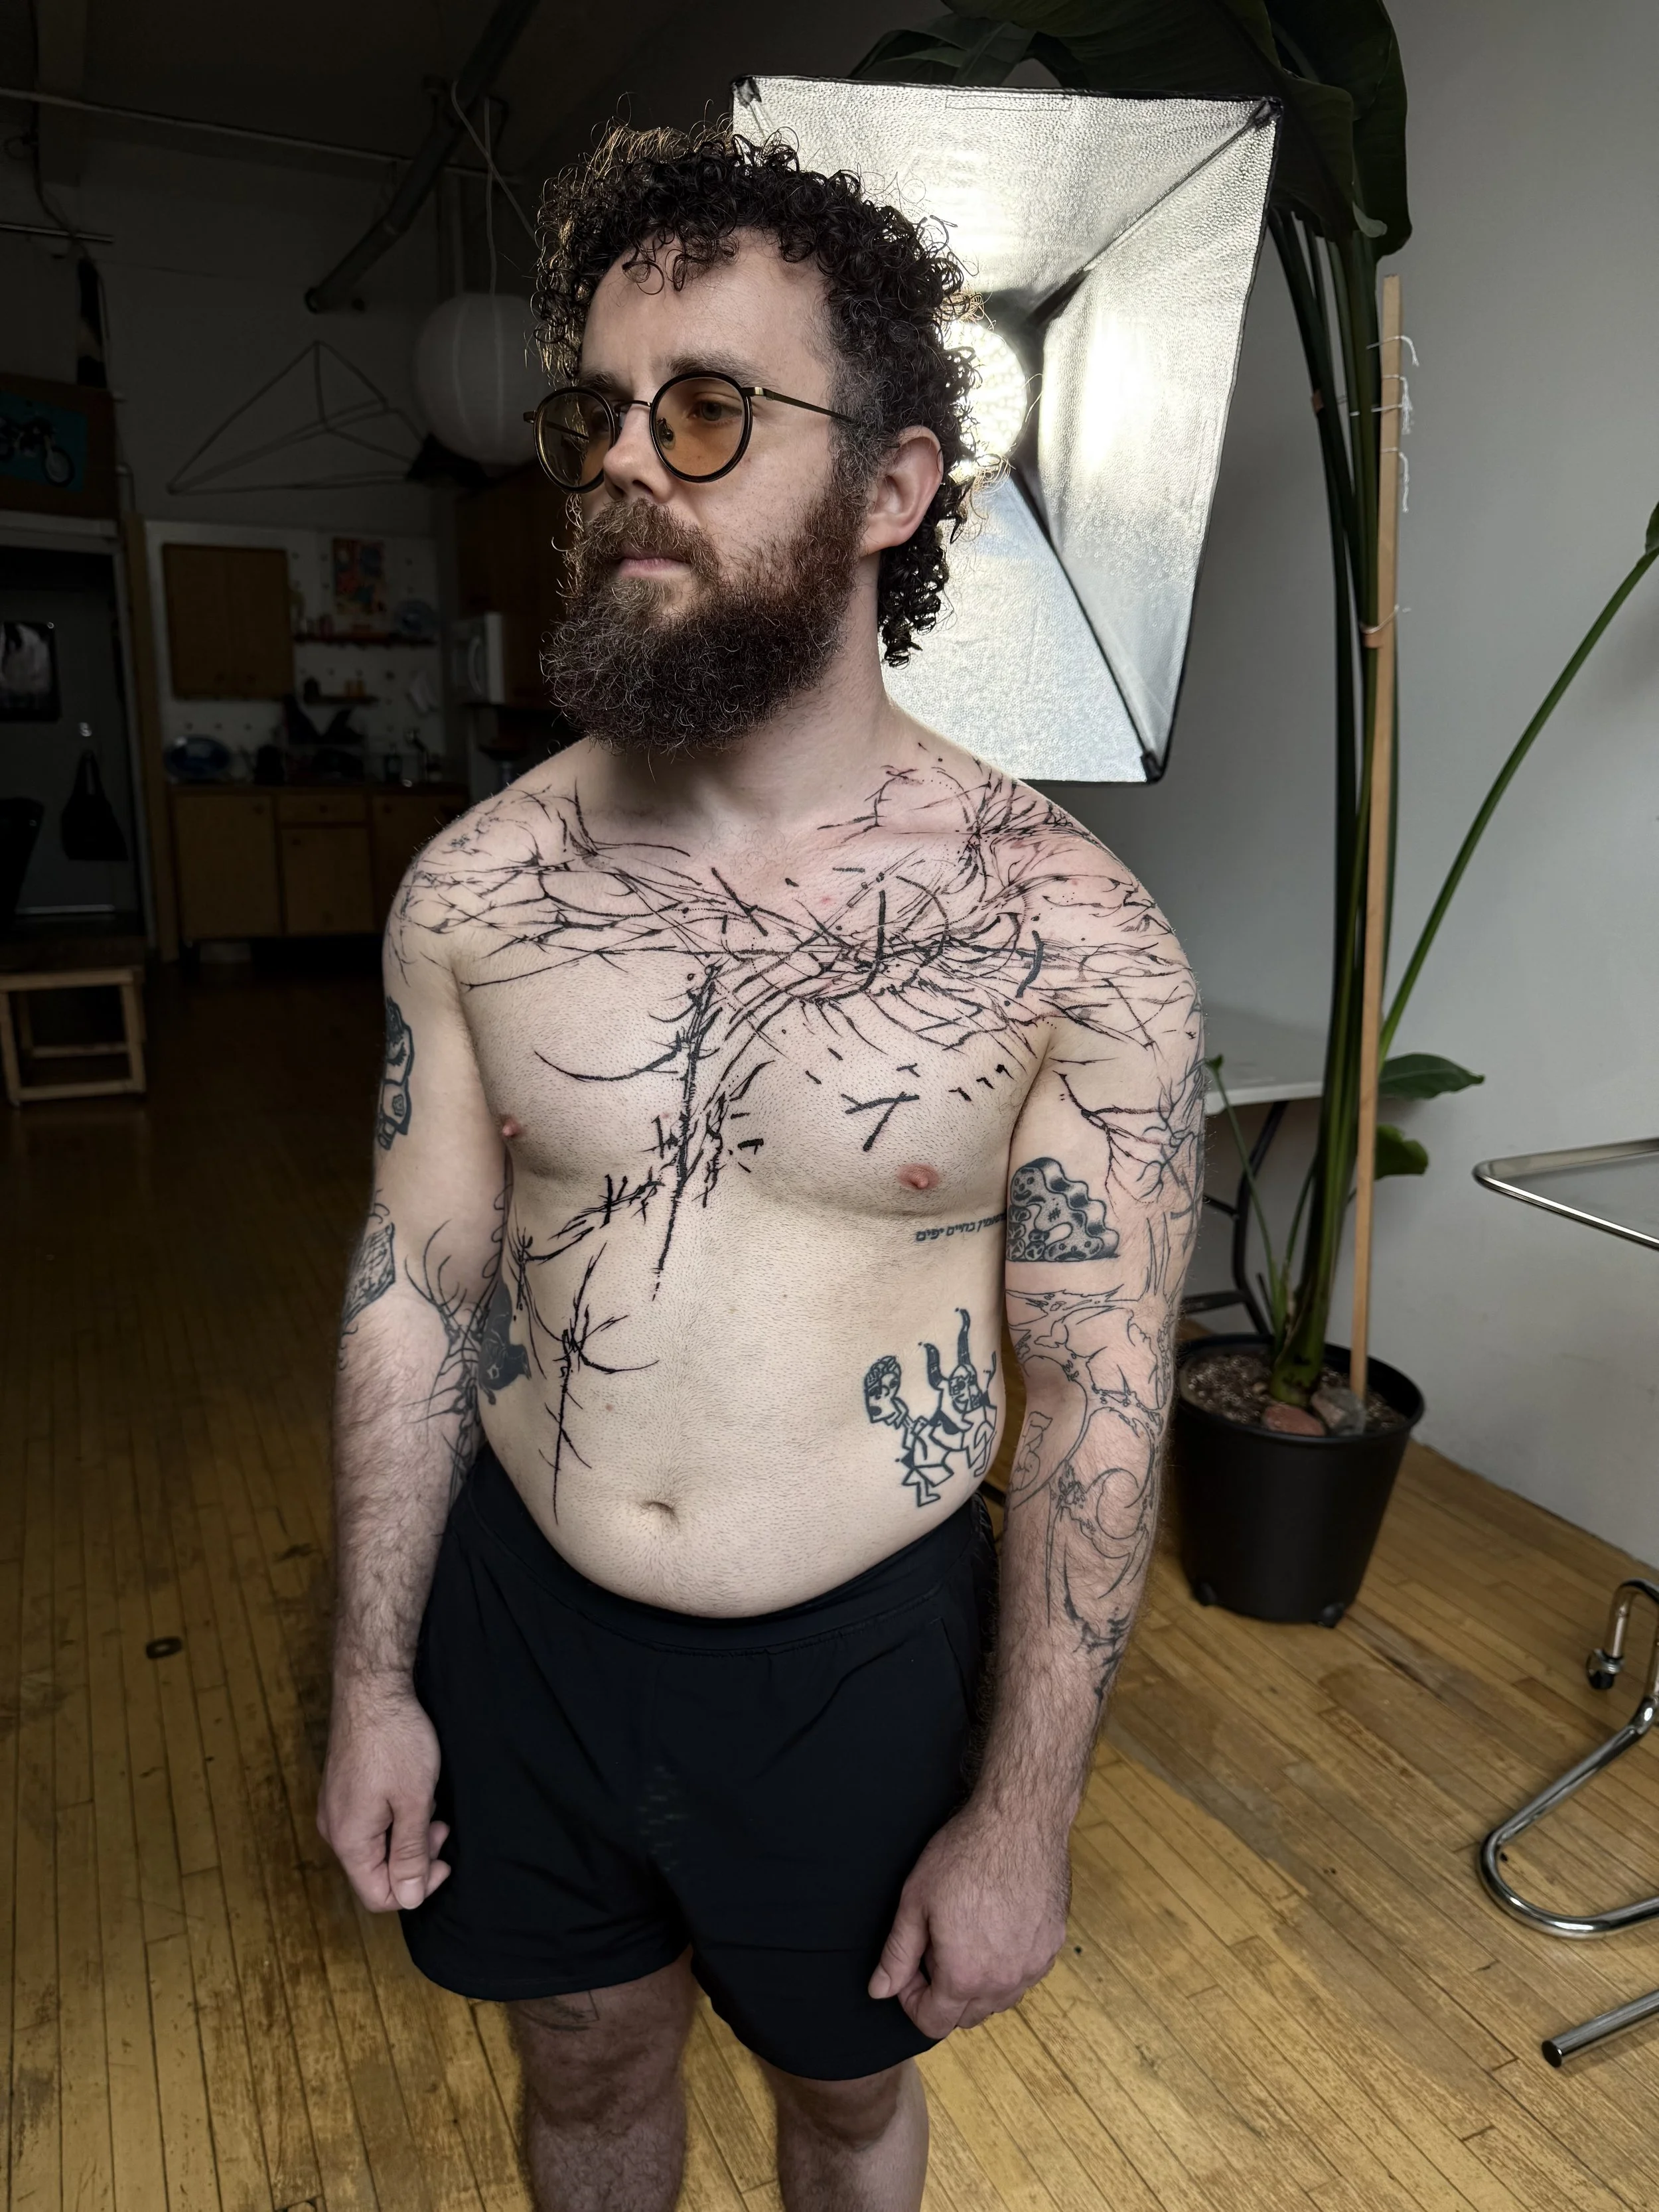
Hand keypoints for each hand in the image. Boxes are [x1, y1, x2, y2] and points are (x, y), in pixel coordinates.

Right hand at [318, 1681, 450, 1911]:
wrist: (371, 1688)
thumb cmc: (395, 1740)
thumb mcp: (414, 1801)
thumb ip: (410, 1854)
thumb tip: (410, 1899)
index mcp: (348, 1840)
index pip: (378, 1896)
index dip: (416, 1888)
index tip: (445, 1861)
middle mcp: (335, 1829)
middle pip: (376, 1871)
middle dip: (415, 1856)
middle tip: (441, 1826)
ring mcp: (336, 1808)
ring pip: (376, 1845)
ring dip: (408, 1833)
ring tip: (429, 1800)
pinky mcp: (343, 1789)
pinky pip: (371, 1821)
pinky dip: (396, 1815)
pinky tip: (413, 1789)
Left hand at [868, 1801, 1069, 2037]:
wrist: (1020, 1822)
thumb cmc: (965, 1856)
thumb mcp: (916, 1901)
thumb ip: (897, 1954)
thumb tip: (879, 1991)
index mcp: (965, 1977)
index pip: (933, 2022)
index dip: (911, 2000)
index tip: (910, 1966)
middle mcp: (1004, 1983)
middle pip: (966, 2016)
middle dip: (943, 1993)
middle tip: (935, 1946)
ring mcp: (1033, 1966)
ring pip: (998, 1999)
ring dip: (977, 1984)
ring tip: (966, 1935)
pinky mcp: (1052, 1946)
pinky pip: (1023, 1975)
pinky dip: (1006, 1966)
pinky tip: (996, 1928)